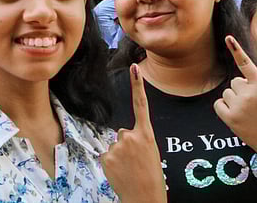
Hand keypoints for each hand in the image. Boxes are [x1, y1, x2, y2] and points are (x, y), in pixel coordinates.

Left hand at [101, 64, 165, 202]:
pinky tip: (120, 172)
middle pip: (122, 133)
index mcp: (146, 134)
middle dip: (126, 146)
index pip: (141, 104)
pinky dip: (111, 164)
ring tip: (129, 169)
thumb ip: (138, 139)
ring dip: (119, 156)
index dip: (137, 85)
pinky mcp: (106, 156)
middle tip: (135, 162)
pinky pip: (106, 155)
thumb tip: (122, 136)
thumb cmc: (150, 176)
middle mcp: (131, 136)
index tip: (134, 67)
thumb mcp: (150, 152)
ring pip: (115, 146)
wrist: (145, 197)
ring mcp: (117, 146)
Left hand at [213, 36, 256, 154]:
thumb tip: (235, 82)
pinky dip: (224, 109)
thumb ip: (255, 86)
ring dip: (234, 100)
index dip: (236, 50)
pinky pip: (218, 104)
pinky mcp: (229, 117)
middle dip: (241, 91)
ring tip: (248, 113)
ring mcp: (238, 105)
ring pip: (227, 93)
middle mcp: (249, 93)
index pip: (246, 64)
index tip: (228, 38)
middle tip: (254, 106)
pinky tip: (237, 117)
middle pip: (234, 82)